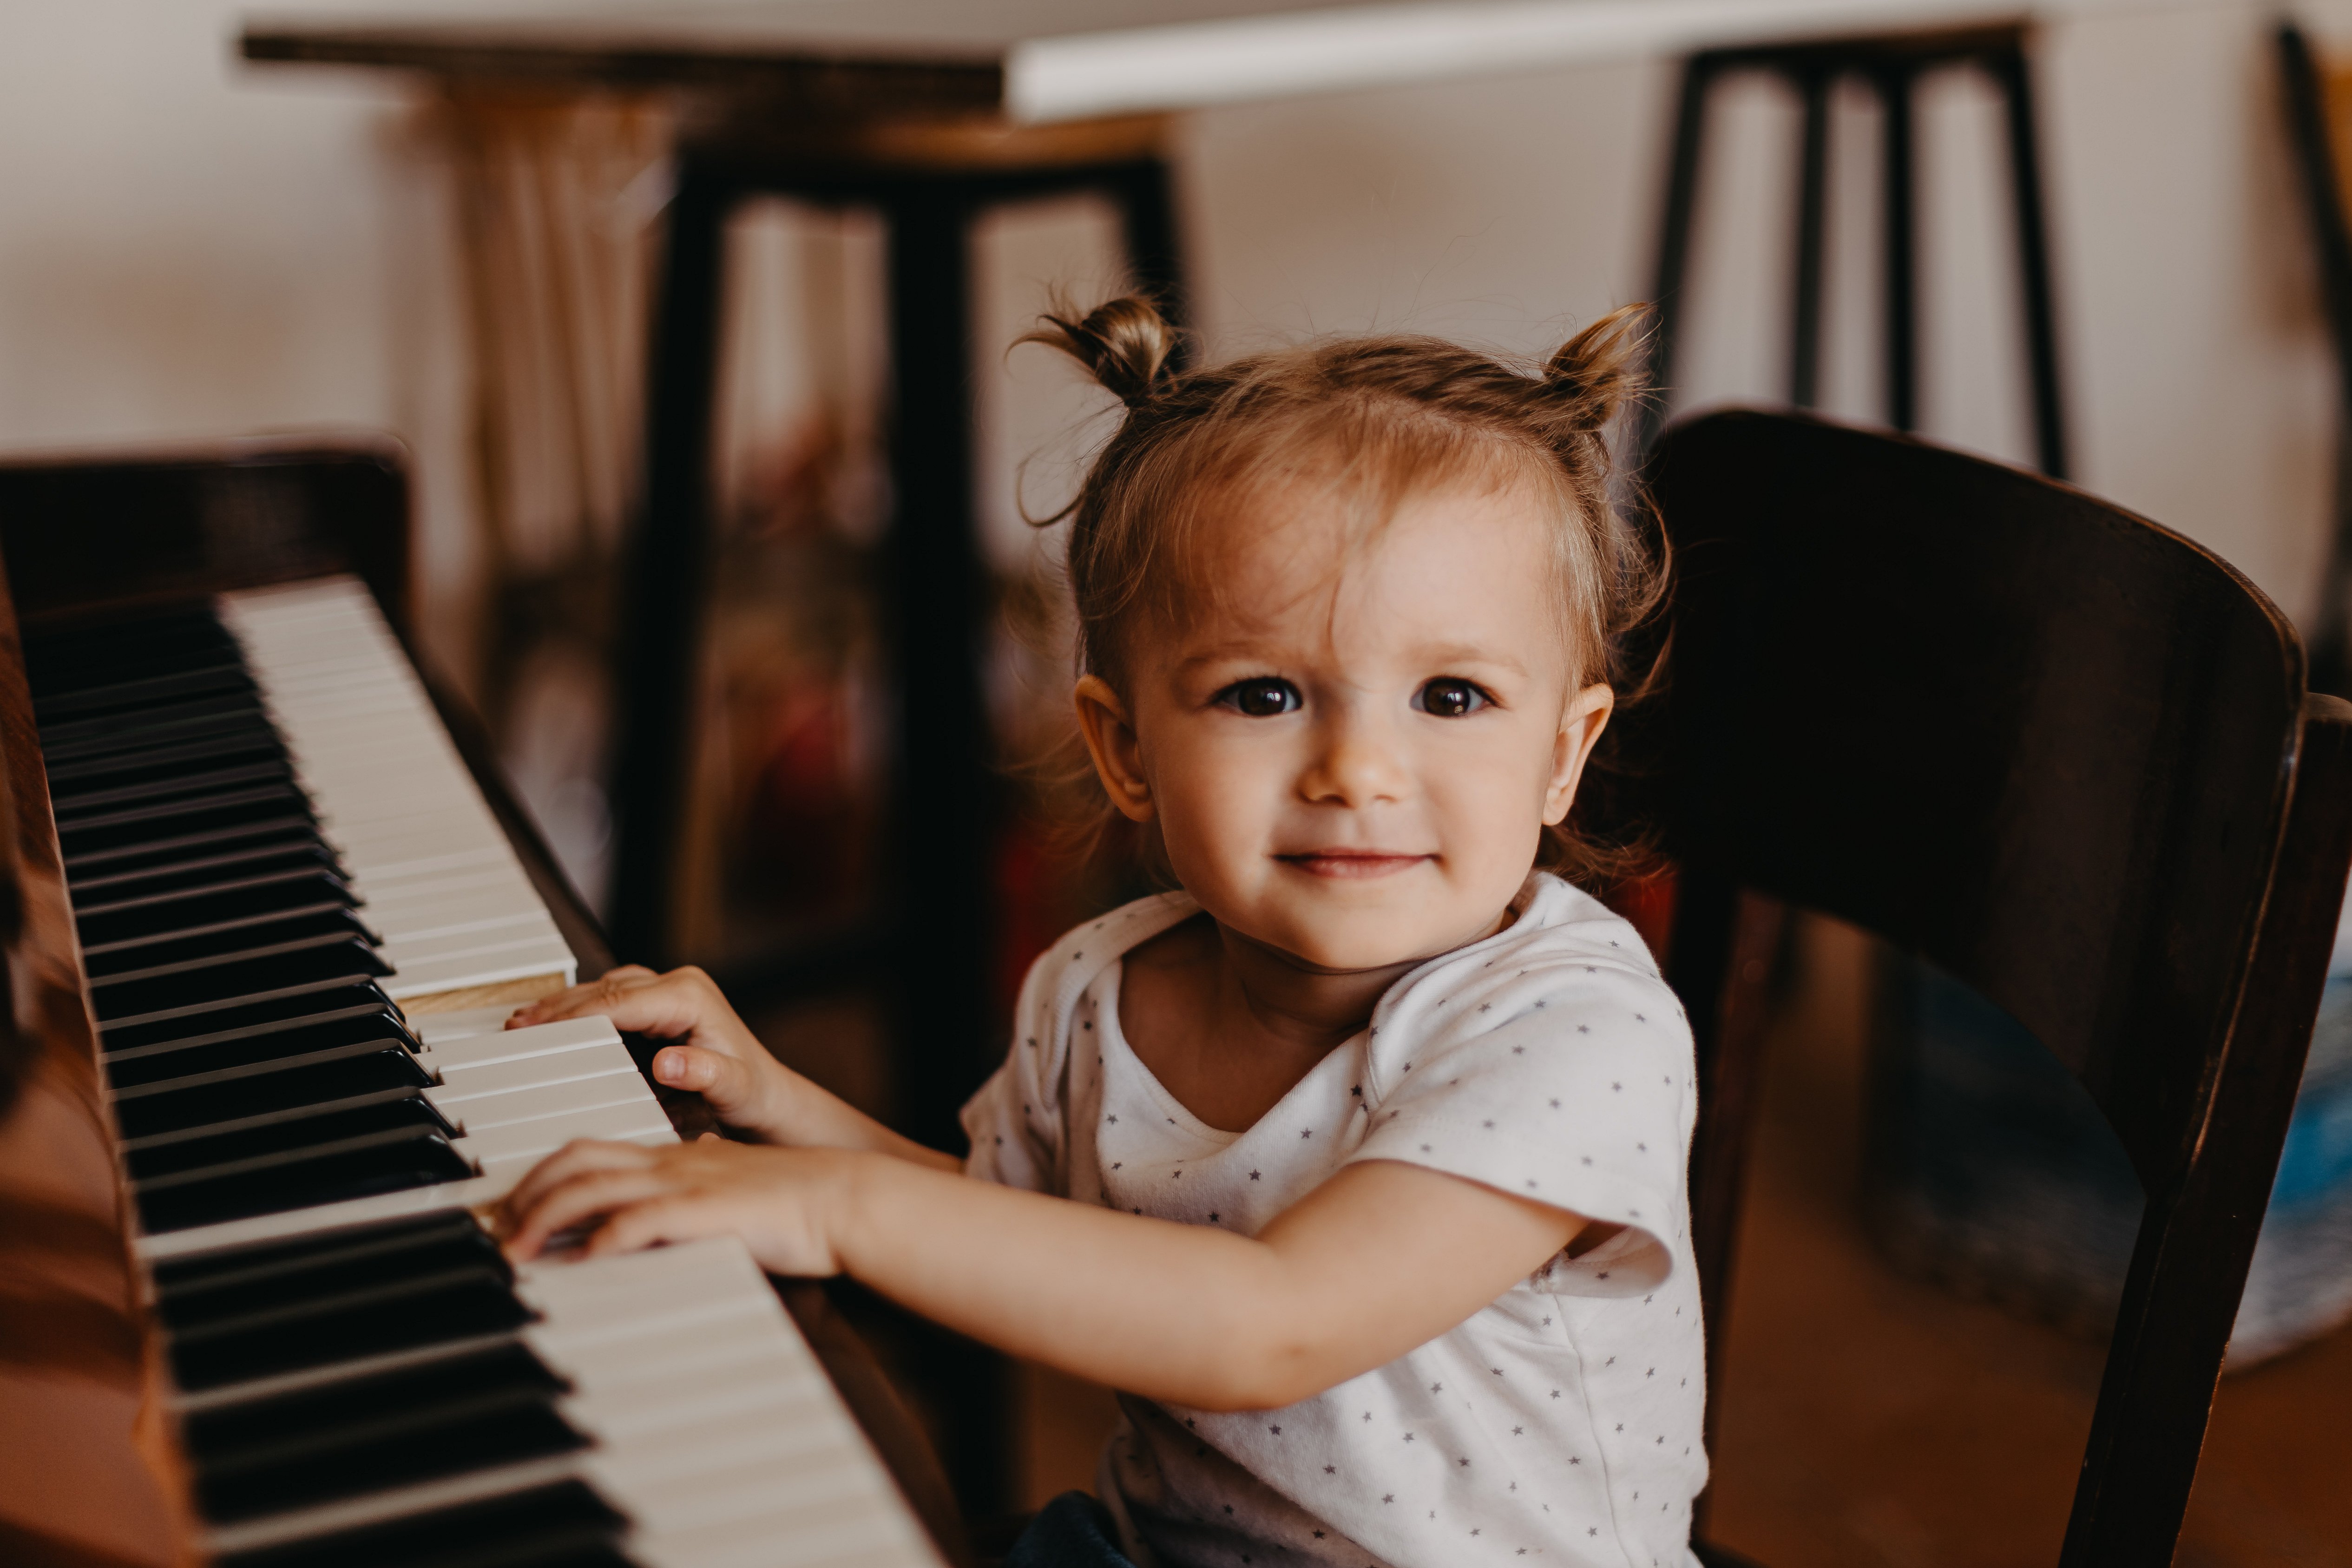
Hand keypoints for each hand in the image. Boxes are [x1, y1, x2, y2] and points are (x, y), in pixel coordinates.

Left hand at [494, 1134, 860, 1273]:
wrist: (842, 1199)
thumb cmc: (792, 1202)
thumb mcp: (730, 1187)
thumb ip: (696, 1187)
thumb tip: (668, 1197)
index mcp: (673, 1155)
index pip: (589, 1149)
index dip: (541, 1175)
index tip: (512, 1207)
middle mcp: (670, 1162)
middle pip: (575, 1160)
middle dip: (524, 1194)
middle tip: (496, 1230)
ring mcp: (685, 1183)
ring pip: (592, 1187)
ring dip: (543, 1219)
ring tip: (515, 1253)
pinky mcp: (704, 1212)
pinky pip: (639, 1221)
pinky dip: (601, 1240)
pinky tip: (580, 1262)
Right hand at [509, 965, 794, 1139]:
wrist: (765, 1096)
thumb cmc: (751, 1094)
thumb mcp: (733, 1089)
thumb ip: (705, 1073)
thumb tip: (668, 1062)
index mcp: (690, 996)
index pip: (617, 1003)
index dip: (573, 1016)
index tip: (536, 1030)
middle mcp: (678, 985)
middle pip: (604, 992)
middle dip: (558, 1009)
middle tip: (515, 1028)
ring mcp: (667, 990)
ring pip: (602, 991)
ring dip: (563, 1007)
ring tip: (523, 1024)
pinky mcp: (657, 1003)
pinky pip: (609, 1000)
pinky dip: (579, 1011)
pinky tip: (553, 1024)